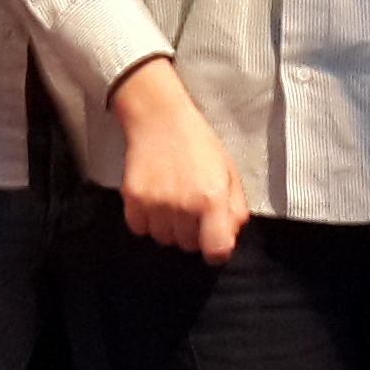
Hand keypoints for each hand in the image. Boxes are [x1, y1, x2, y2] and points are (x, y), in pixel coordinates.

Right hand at [111, 58, 247, 263]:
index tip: (212, 241)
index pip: (217, 251)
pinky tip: (153, 199)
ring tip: (170, 200)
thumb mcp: (229, 172)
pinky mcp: (133, 199)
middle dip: (192, 232)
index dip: (216, 250)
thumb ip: (236, 209)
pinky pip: (139, 228)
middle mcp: (184, 205)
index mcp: (213, 199)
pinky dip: (145, 220)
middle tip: (190, 207)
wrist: (159, 119)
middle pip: (188, 246)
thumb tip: (230, 237)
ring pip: (163, 239)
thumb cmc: (197, 143)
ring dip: (168, 227)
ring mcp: (156, 204)